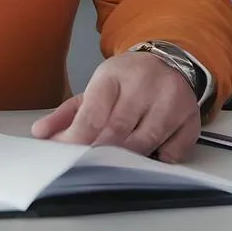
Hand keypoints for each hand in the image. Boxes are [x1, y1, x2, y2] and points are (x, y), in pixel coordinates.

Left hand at [30, 52, 200, 162]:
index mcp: (113, 76)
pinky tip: (149, 160)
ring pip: (145, 142)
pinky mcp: (191, 120)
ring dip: (127, 160)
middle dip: (99, 153)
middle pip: (118, 130)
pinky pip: (173, 152)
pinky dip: (159, 161)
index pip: (94, 112)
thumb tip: (40, 134)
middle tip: (85, 169)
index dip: (79, 138)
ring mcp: (171, 102)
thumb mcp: (95, 89)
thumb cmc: (126, 81)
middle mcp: (144, 86)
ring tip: (112, 170)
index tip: (67, 156)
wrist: (169, 60)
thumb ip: (67, 114)